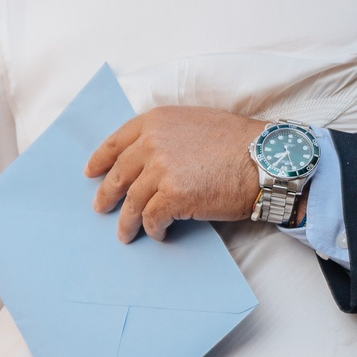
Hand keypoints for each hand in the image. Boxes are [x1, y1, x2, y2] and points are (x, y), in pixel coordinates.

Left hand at [87, 106, 265, 241]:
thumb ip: (168, 134)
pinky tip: (158, 234)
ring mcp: (161, 171)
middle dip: (107, 194)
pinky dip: (153, 230)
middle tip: (101, 207)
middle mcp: (153, 143)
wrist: (265, 159)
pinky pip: (152, 219)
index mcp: (157, 122)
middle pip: (119, 174)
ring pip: (132, 202)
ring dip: (127, 221)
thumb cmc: (239, 143)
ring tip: (126, 234)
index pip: (116, 142)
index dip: (100, 160)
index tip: (91, 173)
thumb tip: (152, 158)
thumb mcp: (196, 123)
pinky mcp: (172, 197)